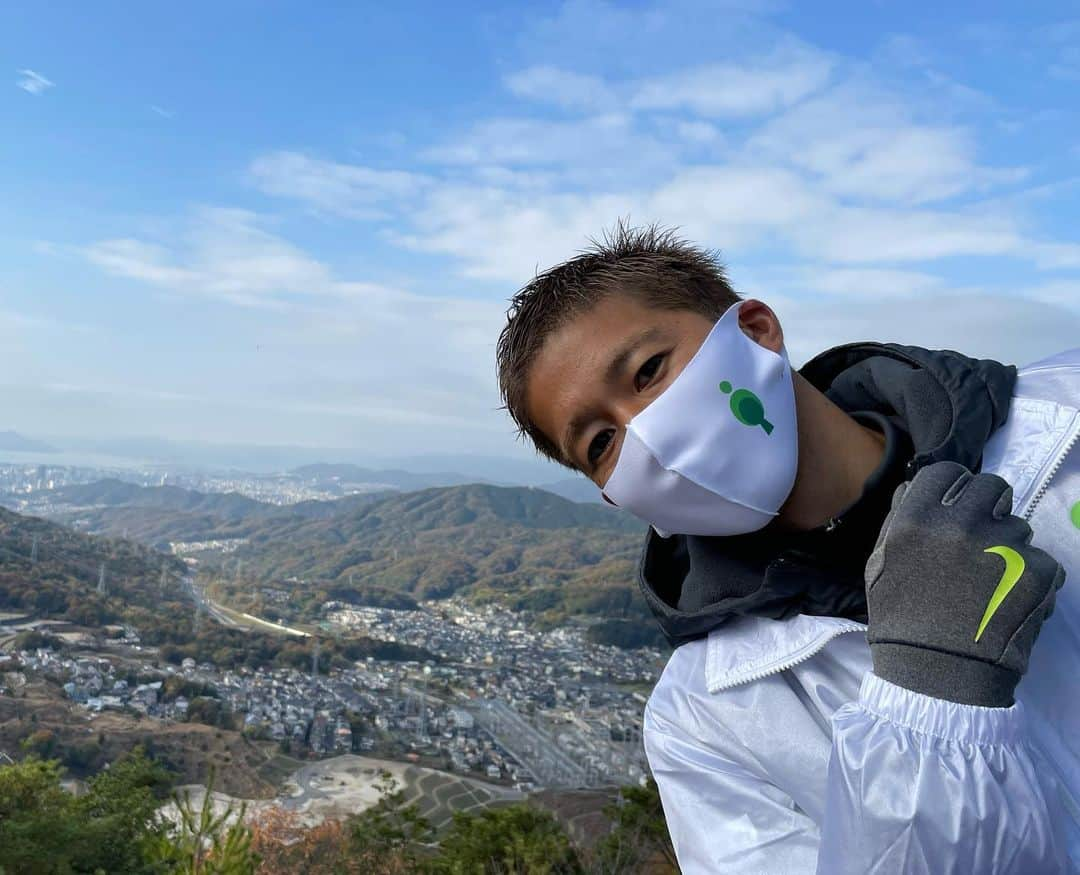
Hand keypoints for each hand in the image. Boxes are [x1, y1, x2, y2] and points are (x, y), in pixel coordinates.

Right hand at [865, 461, 1065, 707]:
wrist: (937, 676)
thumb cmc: (900, 619)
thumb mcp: (879, 565)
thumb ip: (898, 520)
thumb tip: (916, 488)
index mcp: (916, 519)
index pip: (947, 471)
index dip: (954, 486)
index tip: (955, 505)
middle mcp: (959, 524)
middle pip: (992, 486)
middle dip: (988, 507)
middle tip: (980, 537)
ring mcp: (1003, 547)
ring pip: (1019, 524)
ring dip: (1009, 545)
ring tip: (992, 580)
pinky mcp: (1037, 572)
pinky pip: (1042, 559)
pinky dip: (1030, 578)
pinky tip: (1009, 600)